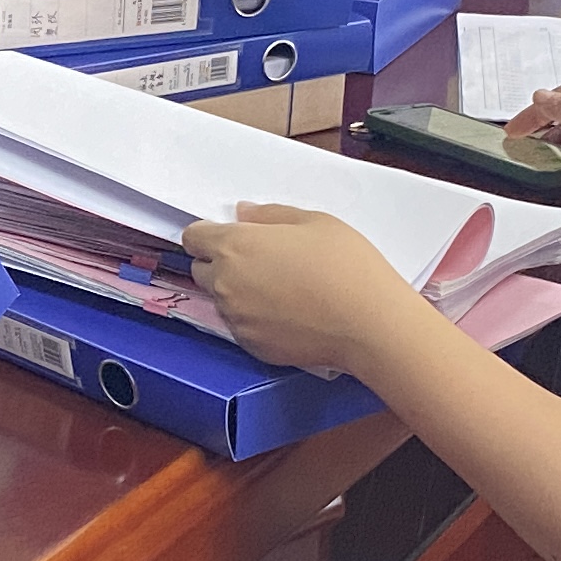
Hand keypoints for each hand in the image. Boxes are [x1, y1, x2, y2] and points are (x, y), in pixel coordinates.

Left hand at [179, 202, 432, 376]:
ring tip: (280, 290)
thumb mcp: (313, 221)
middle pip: (202, 270)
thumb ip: (269, 215)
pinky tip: (288, 314)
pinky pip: (241, 326)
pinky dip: (255, 319)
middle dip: (220, 264)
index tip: (232, 236)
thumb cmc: (344, 263)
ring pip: (222, 300)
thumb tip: (242, 214)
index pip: (193, 238)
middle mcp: (225, 284)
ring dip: (238, 292)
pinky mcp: (251, 346)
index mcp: (234, 246)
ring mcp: (236, 319)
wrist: (368, 323)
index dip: (209, 234)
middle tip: (260, 262)